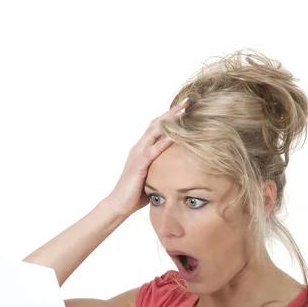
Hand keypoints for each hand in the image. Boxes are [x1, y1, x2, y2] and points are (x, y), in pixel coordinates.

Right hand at [107, 97, 189, 217]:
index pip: (158, 128)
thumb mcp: (153, 176)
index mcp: (142, 149)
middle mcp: (139, 148)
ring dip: (169, 121)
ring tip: (184, 111)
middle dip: (172, 112)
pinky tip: (175, 136)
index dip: (171, 117)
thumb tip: (180, 168)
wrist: (119, 204)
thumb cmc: (136, 193)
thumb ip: (163, 167)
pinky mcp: (138, 165)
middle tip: (188, 101)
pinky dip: (164, 142)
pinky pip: (152, 151)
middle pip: (157, 124)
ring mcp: (137, 155)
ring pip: (154, 132)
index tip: (186, 107)